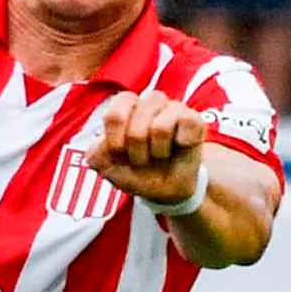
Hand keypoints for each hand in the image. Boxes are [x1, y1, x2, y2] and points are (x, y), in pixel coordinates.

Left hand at [84, 91, 206, 208]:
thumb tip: (103, 143)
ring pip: (161, 127)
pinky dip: (182, 144)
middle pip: (137, 126)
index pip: (115, 115)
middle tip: (141, 158)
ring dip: (157, 151)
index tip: (118, 154)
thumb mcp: (105, 166)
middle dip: (136, 152)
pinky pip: (187, 125)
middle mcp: (149, 102)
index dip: (115, 142)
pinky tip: (179, 147)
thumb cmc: (134, 170)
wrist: (164, 189)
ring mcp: (173, 108)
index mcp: (125, 106)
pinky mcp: (194, 118)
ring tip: (159, 155)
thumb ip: (96, 152)